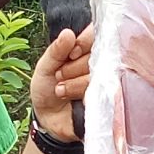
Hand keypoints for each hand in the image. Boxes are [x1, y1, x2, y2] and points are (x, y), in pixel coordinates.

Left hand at [29, 25, 94, 142]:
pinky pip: (102, 92)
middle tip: (59, 76)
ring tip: (61, 90)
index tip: (70, 54)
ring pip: (97, 74)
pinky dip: (83, 95)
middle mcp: (98, 62)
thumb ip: (56, 51)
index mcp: (84, 49)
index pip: (95, 34)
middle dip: (73, 67)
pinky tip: (74, 100)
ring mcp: (105, 81)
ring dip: (74, 84)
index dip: (84, 42)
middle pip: (97, 54)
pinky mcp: (108, 99)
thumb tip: (68, 33)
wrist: (48, 119)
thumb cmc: (47, 89)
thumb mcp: (45, 67)